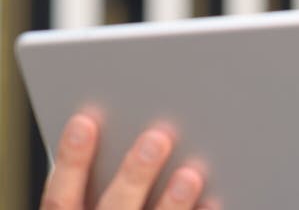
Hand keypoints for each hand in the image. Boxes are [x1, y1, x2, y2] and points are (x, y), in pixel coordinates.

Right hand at [40, 112, 210, 209]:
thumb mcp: (90, 206)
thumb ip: (103, 180)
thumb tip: (144, 132)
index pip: (61, 199)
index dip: (71, 161)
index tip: (84, 121)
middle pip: (114, 209)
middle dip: (135, 175)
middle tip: (158, 139)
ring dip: (172, 204)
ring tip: (190, 175)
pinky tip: (212, 201)